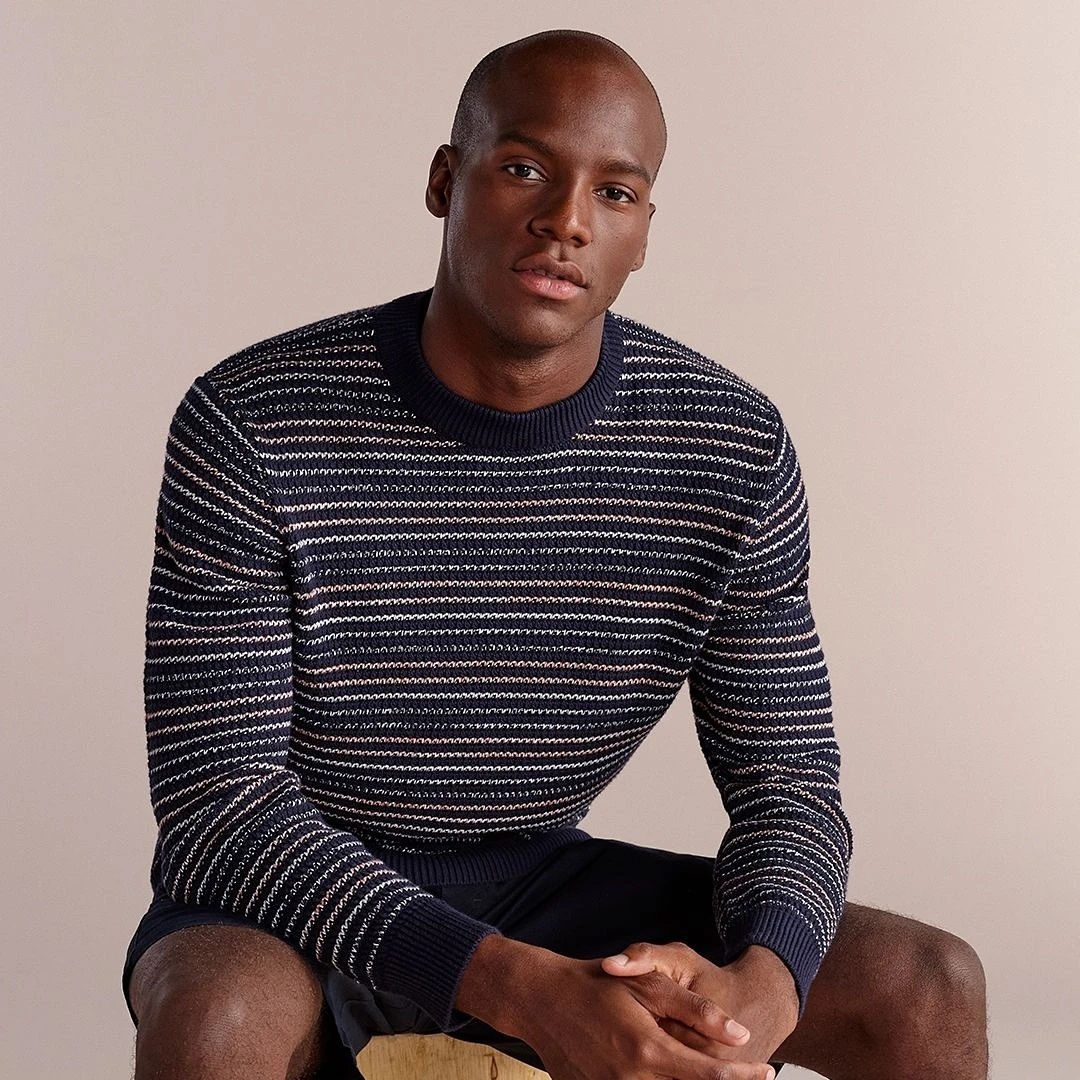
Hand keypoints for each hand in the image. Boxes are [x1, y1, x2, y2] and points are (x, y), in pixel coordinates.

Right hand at [457, 936, 776, 1079]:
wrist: (542, 999)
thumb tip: (739, 1035)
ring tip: (711, 1074)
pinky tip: (671, 1073)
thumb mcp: (649, 984)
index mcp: (647, 1051)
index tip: (767, 1072)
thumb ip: (697, 1011)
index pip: (709, 1076)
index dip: (742, 1077)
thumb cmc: (598, 984)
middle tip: (747, 1077)